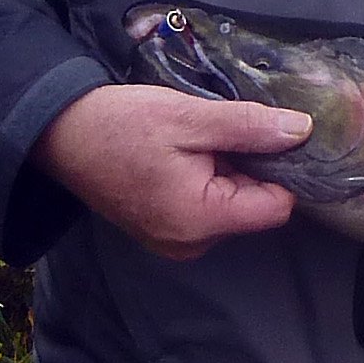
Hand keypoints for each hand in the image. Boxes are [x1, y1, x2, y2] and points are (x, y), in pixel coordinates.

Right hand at [32, 84, 312, 260]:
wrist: (60, 134)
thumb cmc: (123, 124)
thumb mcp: (191, 118)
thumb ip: (250, 128)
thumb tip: (303, 132)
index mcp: (202, 220)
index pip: (276, 207)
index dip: (280, 169)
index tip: (264, 135)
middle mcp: (191, 244)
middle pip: (253, 207)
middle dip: (247, 168)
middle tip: (216, 132)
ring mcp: (174, 242)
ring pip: (229, 206)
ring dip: (224, 172)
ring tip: (193, 141)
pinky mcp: (162, 232)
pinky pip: (204, 209)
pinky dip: (203, 181)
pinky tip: (180, 155)